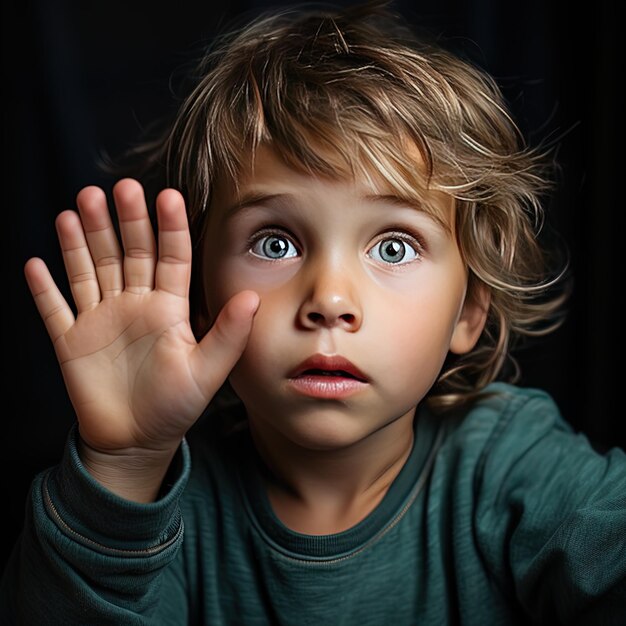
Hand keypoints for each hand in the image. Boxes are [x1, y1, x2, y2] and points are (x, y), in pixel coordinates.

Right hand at [24, 179, 257, 486]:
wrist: (137, 440)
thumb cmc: (176, 406)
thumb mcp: (208, 371)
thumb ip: (229, 334)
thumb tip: (253, 296)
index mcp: (168, 308)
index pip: (171, 258)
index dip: (170, 228)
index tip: (169, 196)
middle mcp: (134, 305)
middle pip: (128, 253)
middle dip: (124, 221)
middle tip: (120, 188)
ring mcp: (100, 320)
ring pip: (90, 270)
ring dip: (82, 240)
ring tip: (78, 207)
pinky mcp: (71, 341)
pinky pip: (55, 309)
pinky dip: (44, 289)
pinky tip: (35, 263)